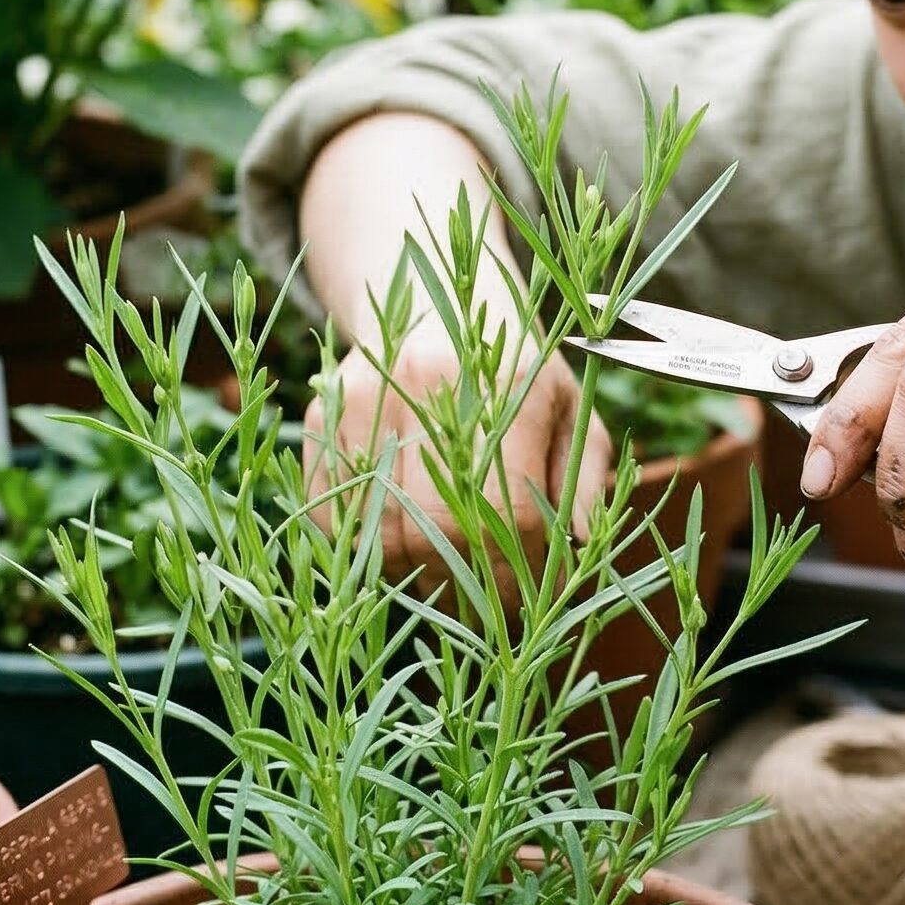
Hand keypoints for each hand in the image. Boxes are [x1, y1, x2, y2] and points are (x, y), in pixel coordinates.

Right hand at [303, 316, 613, 601]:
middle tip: (483, 602)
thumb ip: (581, 477)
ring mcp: (369, 396)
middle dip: (465, 579)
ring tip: (442, 575)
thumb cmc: (515, 372)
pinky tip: (397, 544)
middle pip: (438, 523)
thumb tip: (575, 548)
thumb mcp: (569, 412)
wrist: (435, 303)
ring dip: (414, 571)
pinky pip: (333, 513)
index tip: (529, 598)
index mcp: (508, 382)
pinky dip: (362, 546)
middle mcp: (432, 381)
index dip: (517, 566)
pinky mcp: (324, 413)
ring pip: (380, 528)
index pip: (508, 506)